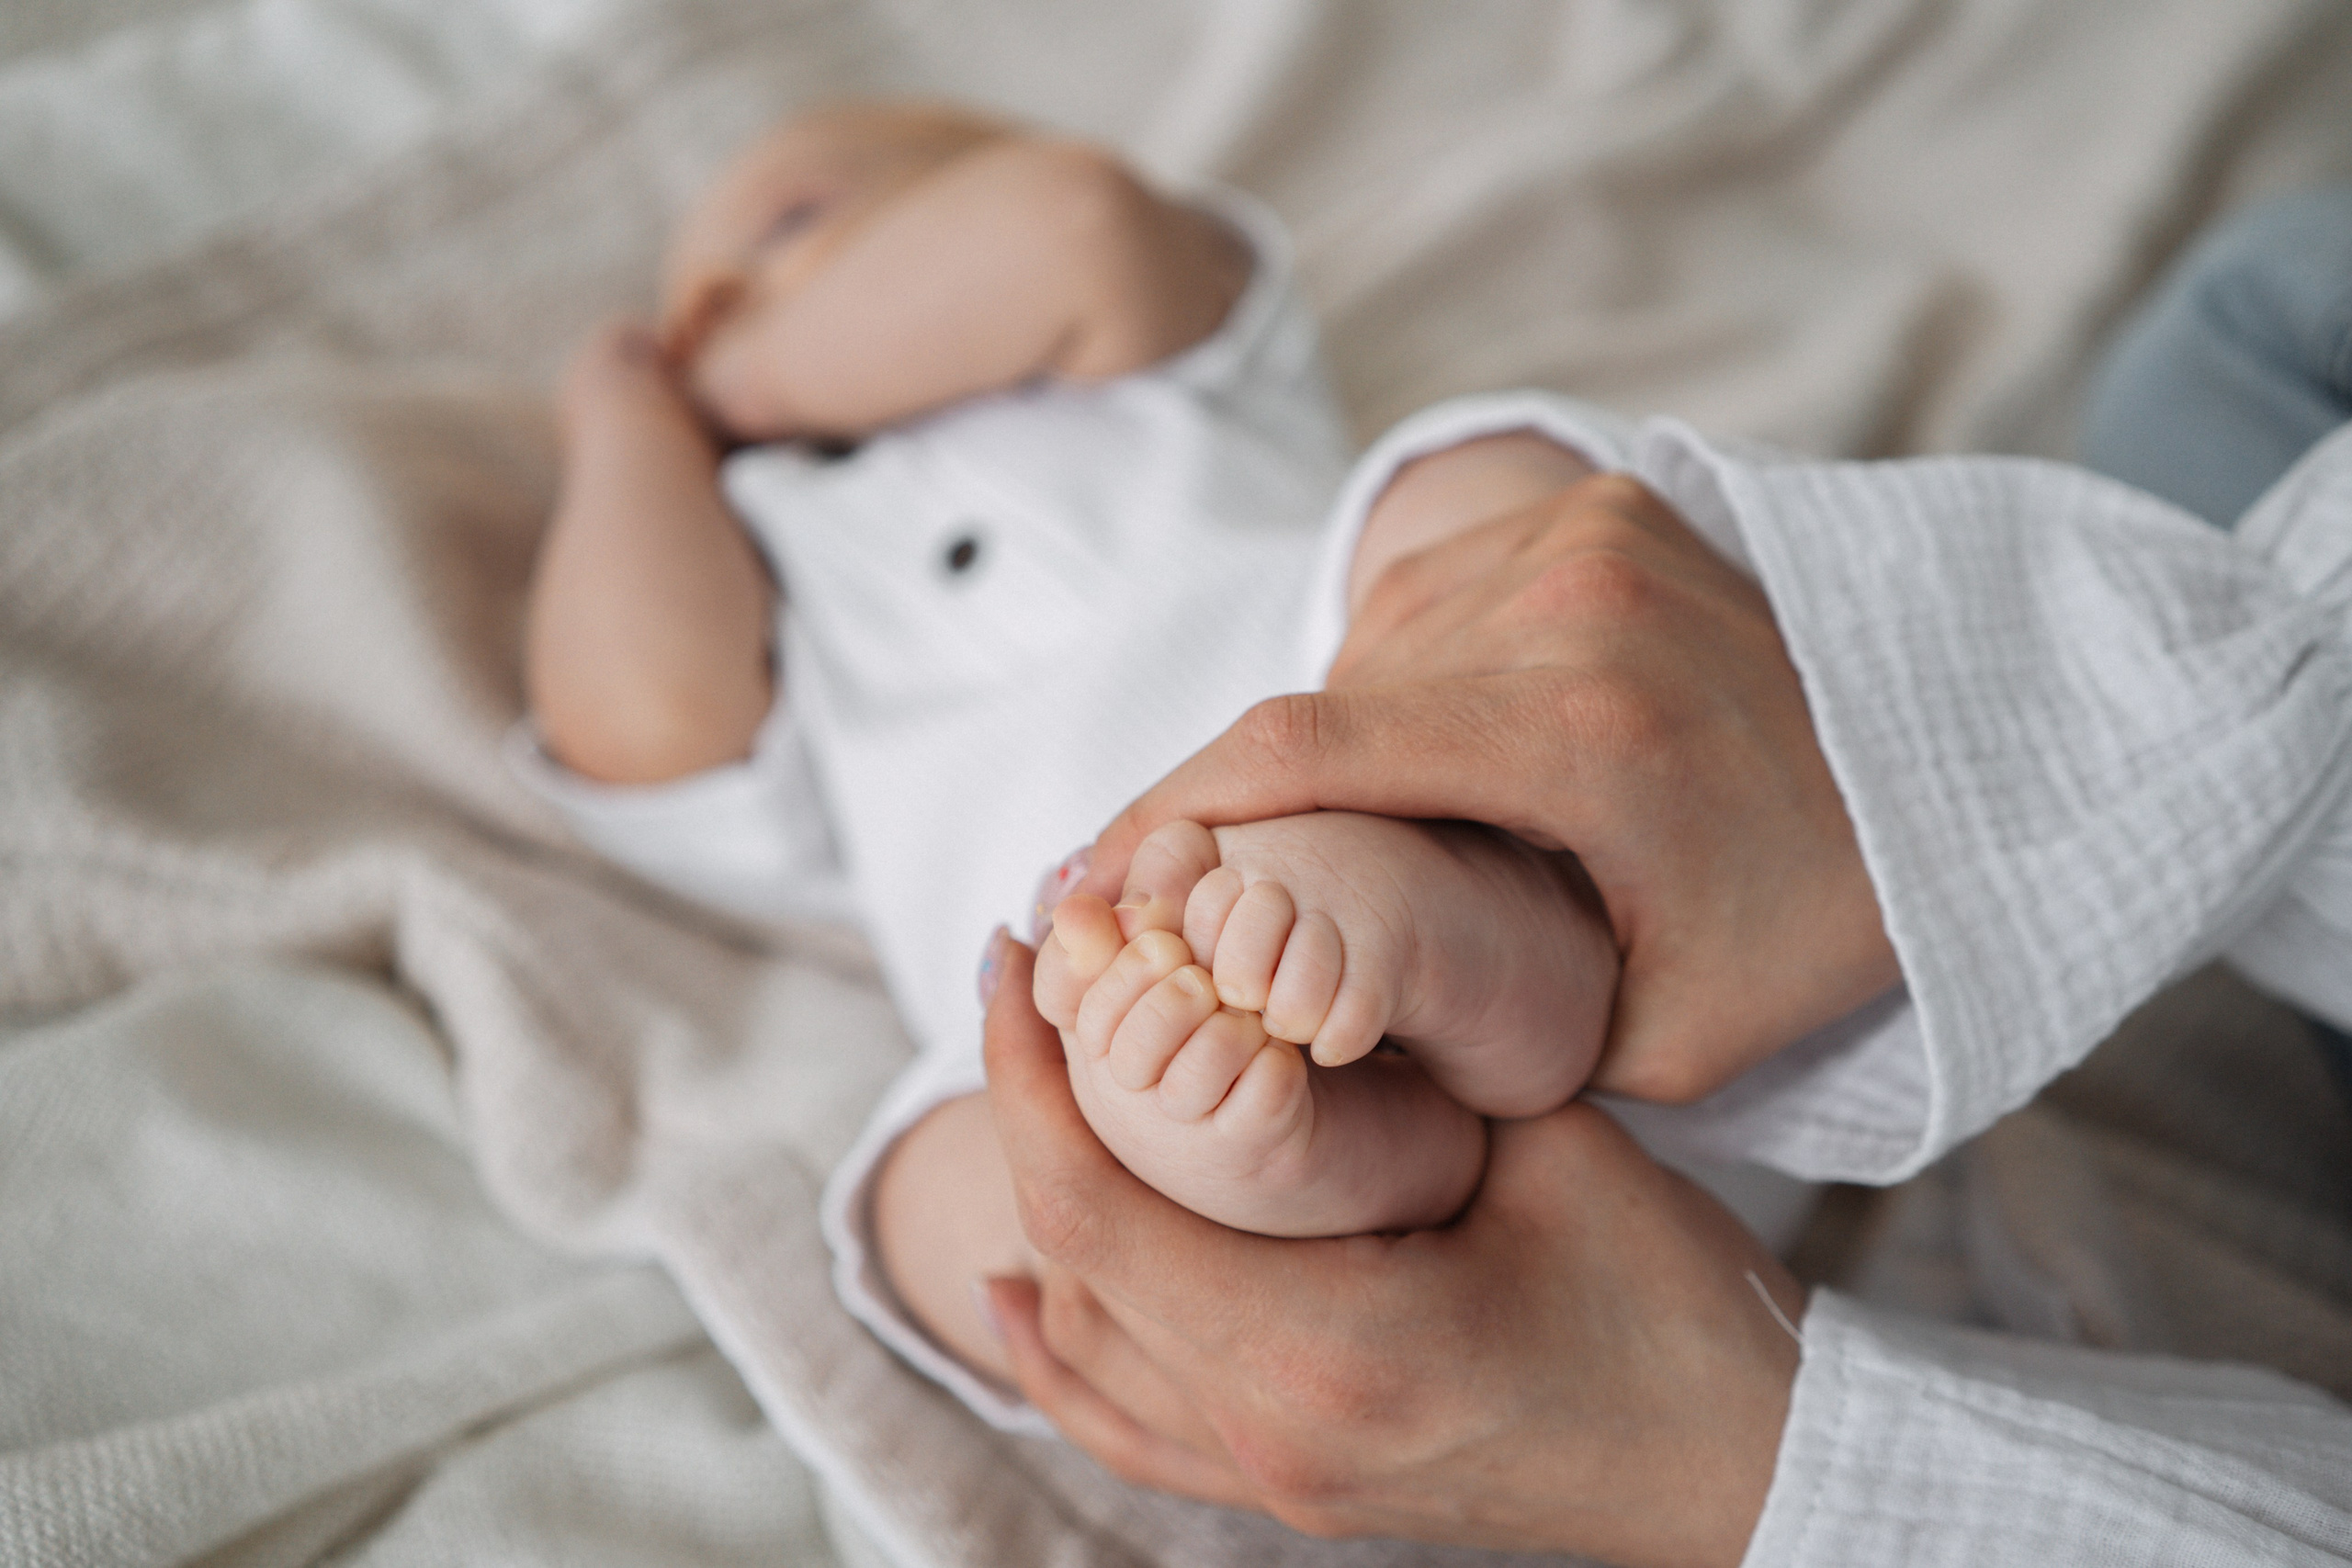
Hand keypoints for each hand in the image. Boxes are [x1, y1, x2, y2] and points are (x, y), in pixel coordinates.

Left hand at [981, 930, 1803, 1567]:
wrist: (1751, 1464)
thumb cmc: (1678, 1310)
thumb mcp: (1547, 1157)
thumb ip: (1405, 1087)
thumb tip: (1280, 985)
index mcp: (1327, 1347)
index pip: (1100, 1209)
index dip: (1028, 1074)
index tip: (1018, 955)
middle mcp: (1274, 1432)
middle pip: (1077, 1264)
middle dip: (1031, 1109)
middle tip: (1034, 981)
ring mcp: (1281, 1478)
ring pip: (1088, 1351)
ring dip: (1042, 1209)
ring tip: (1037, 1080)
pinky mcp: (1303, 1488)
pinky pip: (1133, 1429)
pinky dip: (1063, 1354)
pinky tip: (1019, 1294)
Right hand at [1077, 472, 1898, 1101]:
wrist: (1965, 745)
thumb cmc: (1817, 909)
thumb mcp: (1662, 1030)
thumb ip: (1486, 1021)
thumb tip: (1312, 996)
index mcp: (1584, 730)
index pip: (1305, 752)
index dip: (1167, 816)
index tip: (1086, 885)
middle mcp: (1562, 598)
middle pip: (1324, 708)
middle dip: (1253, 812)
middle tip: (1210, 909)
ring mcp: (1573, 531)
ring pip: (1367, 653)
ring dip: (1342, 752)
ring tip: (1380, 845)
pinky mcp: (1584, 505)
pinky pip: (1428, 603)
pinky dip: (1405, 687)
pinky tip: (1447, 762)